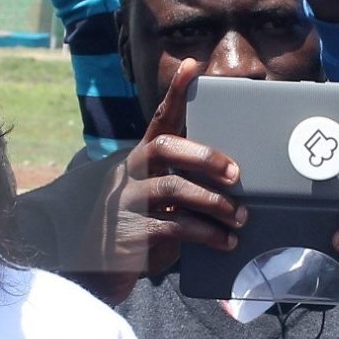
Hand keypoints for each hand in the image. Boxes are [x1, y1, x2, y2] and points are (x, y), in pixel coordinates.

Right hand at [93, 60, 244, 284]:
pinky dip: (208, 235)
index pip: (158, 120)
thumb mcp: (156, 202)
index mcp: (140, 160)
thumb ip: (180, 187)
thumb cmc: (139, 230)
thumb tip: (234, 184)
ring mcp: (128, 202)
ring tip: (241, 217)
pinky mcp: (132, 232)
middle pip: (165, 148)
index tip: (193, 67)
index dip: (176, 94)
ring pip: (175, 189)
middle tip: (236, 174)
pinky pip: (177, 227)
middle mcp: (130, 174)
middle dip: (205, 157)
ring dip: (215, 203)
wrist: (98, 271)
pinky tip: (226, 242)